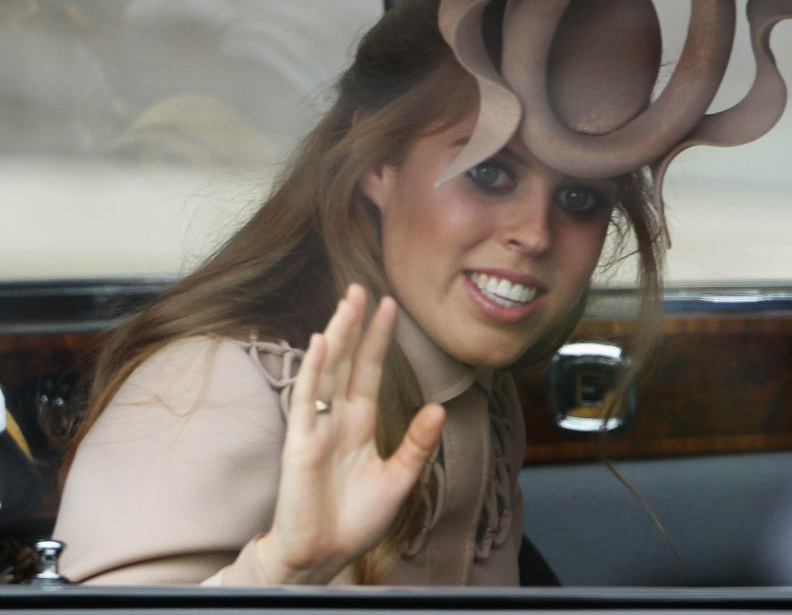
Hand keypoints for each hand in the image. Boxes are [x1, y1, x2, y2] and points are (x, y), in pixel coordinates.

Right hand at [257, 285, 444, 583]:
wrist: (323, 556)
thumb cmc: (356, 520)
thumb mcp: (399, 479)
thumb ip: (417, 444)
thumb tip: (439, 408)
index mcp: (359, 423)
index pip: (369, 370)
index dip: (379, 338)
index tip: (390, 305)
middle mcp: (336, 417)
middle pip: (346, 361)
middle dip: (354, 324)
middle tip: (361, 287)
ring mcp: (316, 427)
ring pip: (327, 370)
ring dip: (336, 335)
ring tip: (347, 302)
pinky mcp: (300, 443)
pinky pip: (306, 400)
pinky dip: (312, 371)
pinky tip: (320, 343)